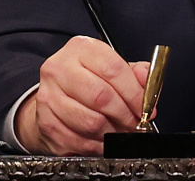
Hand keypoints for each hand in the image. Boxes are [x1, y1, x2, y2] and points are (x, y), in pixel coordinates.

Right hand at [15, 36, 150, 155]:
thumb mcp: (111, 66)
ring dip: (111, 133)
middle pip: (100, 97)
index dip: (134, 94)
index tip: (145, 109)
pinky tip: (102, 140)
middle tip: (135, 124)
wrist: (54, 93)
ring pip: (90, 122)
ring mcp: (49, 95)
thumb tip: (148, 85)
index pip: (113, 70)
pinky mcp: (45, 121)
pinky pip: (77, 140)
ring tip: (119, 131)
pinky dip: (95, 146)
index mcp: (81, 48)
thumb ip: (134, 73)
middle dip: (124, 115)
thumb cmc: (86, 78)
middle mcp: (60, 68)